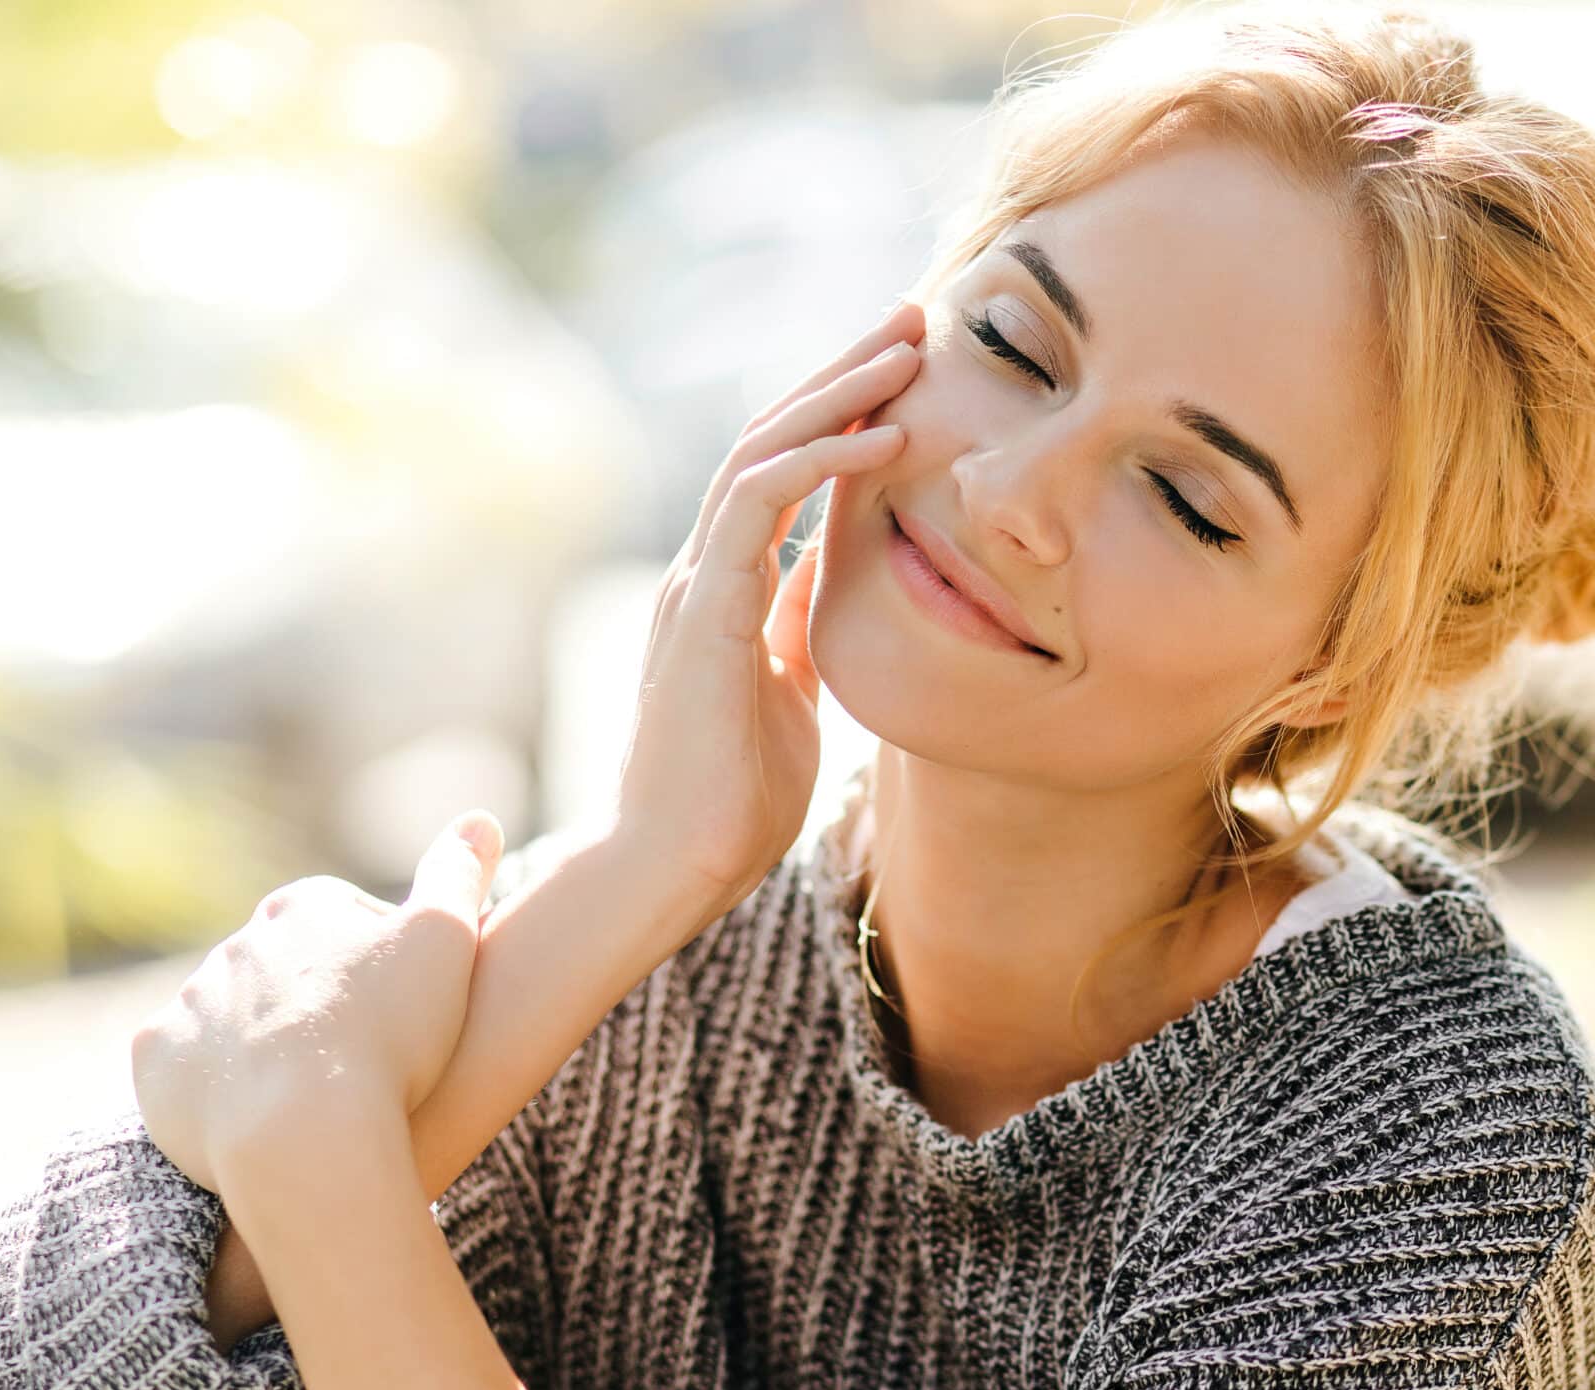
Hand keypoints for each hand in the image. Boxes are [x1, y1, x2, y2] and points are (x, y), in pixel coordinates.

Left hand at [131, 812, 504, 1196]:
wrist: (306, 1131)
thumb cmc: (389, 1031)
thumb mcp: (448, 938)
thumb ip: (457, 875)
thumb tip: (479, 820)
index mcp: (302, 907)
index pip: (343, 920)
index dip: (382, 961)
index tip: (407, 1004)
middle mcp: (236, 945)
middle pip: (287, 970)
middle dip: (318, 1000)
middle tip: (365, 1054)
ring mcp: (188, 1005)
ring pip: (234, 1019)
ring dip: (266, 1045)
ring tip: (314, 1095)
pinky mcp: (156, 1064)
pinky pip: (185, 1069)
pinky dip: (214, 1087)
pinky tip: (256, 1114)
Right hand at [611, 297, 923, 926]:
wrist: (681, 865)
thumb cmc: (735, 796)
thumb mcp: (790, 689)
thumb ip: (795, 624)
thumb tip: (823, 574)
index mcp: (726, 586)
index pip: (780, 469)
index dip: (839, 412)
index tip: (905, 370)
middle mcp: (703, 570)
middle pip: (771, 437)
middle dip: (843, 371)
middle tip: (912, 318)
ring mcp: (696, 585)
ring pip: (762, 452)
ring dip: (838, 394)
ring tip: (908, 351)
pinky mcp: (703, 613)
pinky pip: (758, 508)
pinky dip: (819, 463)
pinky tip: (882, 438)